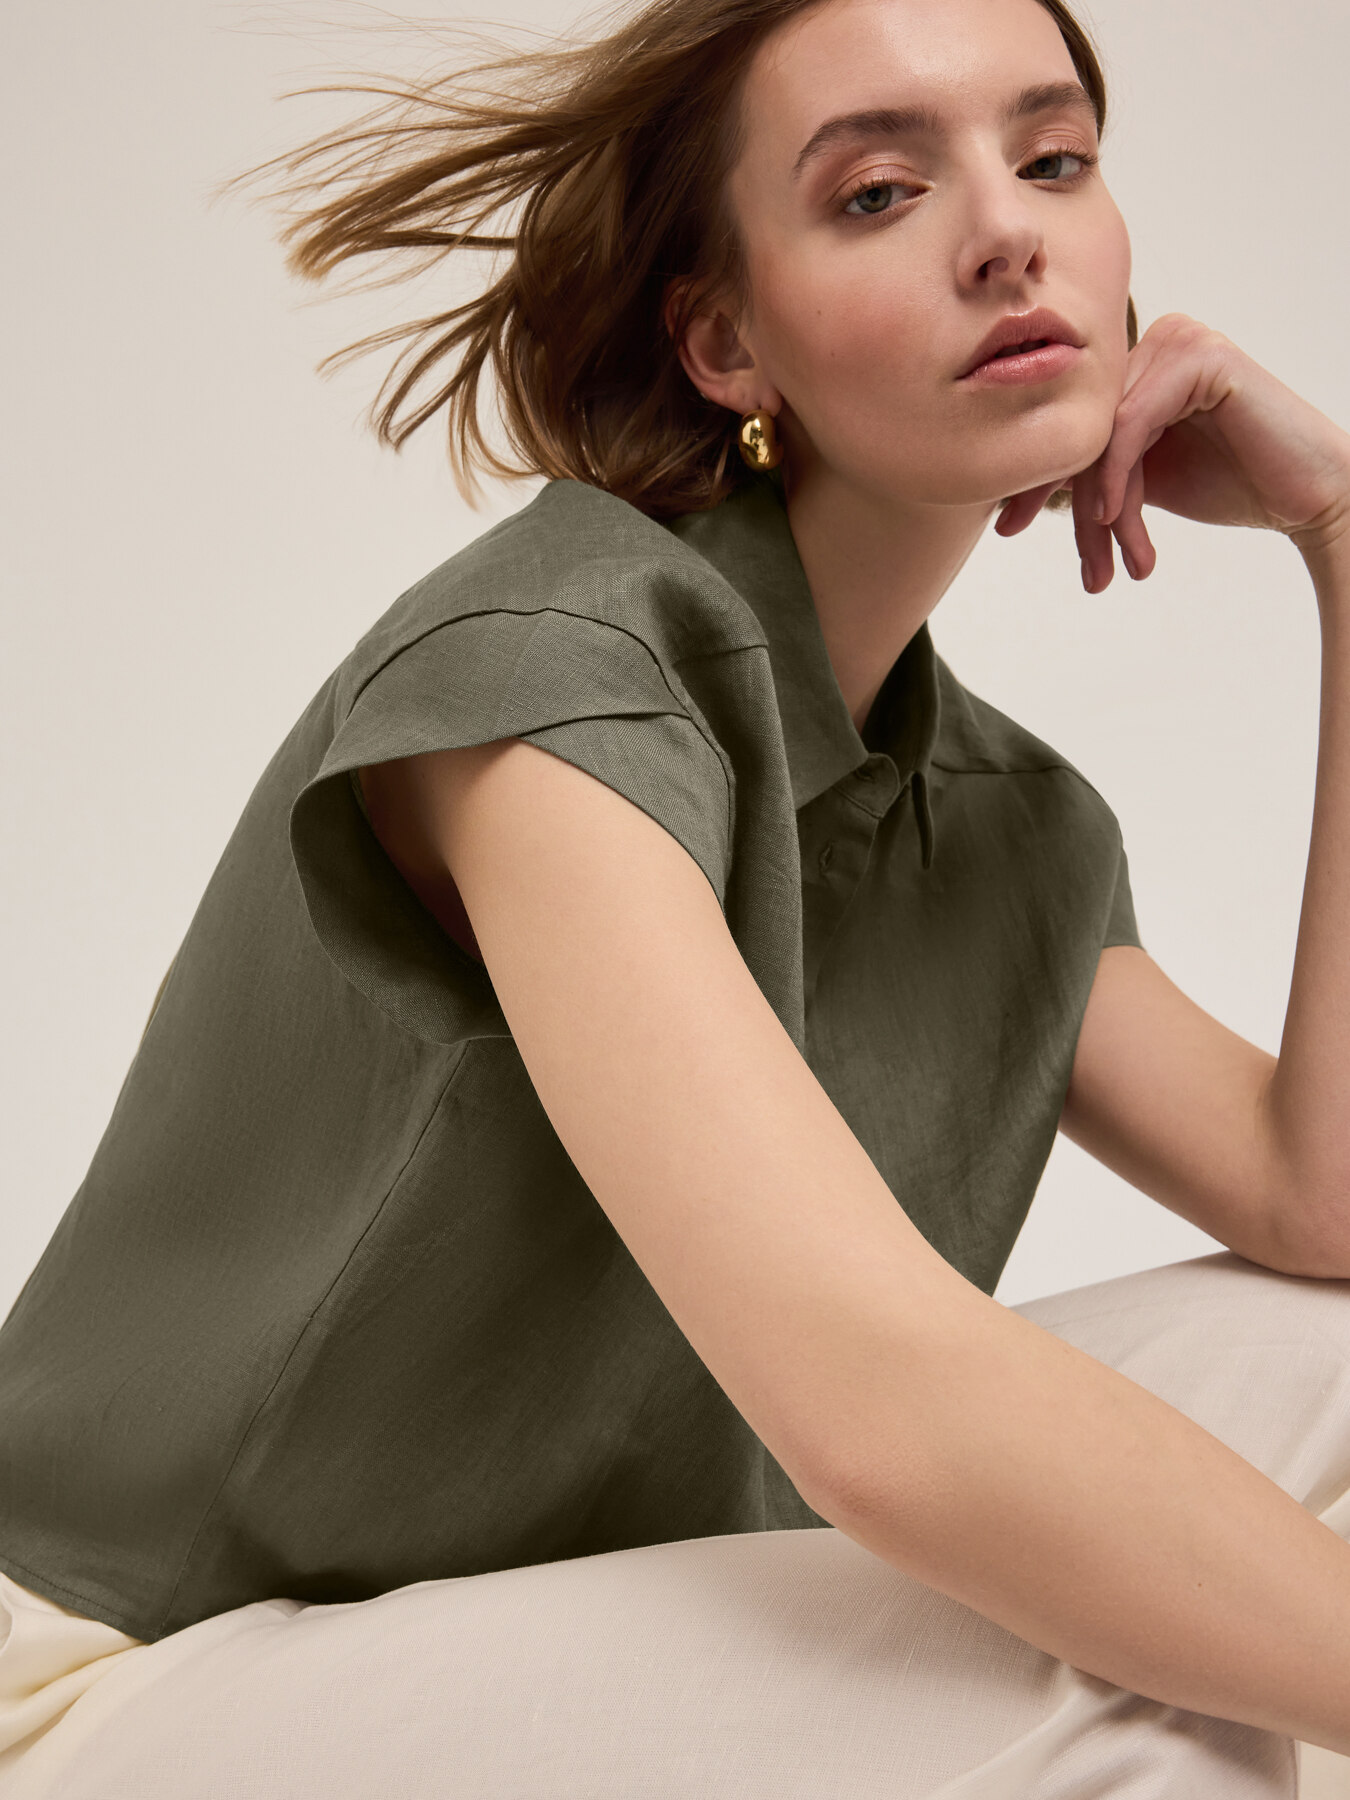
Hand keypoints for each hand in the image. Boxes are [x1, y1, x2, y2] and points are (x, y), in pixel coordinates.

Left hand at [993, 312, 1349, 591]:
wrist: (1303, 495)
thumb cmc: (1231, 484)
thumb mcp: (1139, 478)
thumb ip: (1091, 467)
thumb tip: (1016, 488)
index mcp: (1136, 364)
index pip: (1069, 422)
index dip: (1034, 477)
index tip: (1006, 528)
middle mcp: (1153, 341)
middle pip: (1080, 426)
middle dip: (1061, 500)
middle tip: (1041, 548)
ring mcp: (1177, 340)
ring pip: (1101, 433)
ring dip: (1098, 507)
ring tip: (1106, 564)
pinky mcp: (1200, 357)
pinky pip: (1131, 424)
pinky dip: (1117, 477)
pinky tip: (1113, 521)